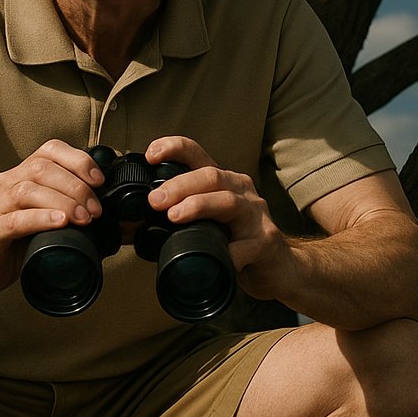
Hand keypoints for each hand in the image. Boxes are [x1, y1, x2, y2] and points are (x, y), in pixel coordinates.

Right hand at [0, 140, 103, 300]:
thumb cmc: (3, 250)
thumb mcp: (37, 224)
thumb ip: (59, 211)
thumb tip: (98, 212)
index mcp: (16, 179)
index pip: (48, 151)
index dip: (77, 160)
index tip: (99, 181)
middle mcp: (2, 186)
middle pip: (42, 168)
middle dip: (77, 187)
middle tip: (95, 210)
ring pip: (29, 189)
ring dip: (64, 202)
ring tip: (84, 218)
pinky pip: (15, 219)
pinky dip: (41, 218)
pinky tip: (60, 223)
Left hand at [143, 136, 292, 300]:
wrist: (280, 268)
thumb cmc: (236, 242)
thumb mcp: (208, 222)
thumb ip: (182, 215)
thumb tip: (137, 222)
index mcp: (223, 181)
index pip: (197, 154)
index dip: (174, 148)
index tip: (150, 155)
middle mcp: (241, 190)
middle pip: (211, 175)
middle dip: (179, 185)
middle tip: (154, 200)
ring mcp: (256, 214)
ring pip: (227, 201)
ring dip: (198, 206)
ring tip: (174, 217)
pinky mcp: (266, 241)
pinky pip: (245, 245)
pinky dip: (228, 252)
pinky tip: (217, 258)